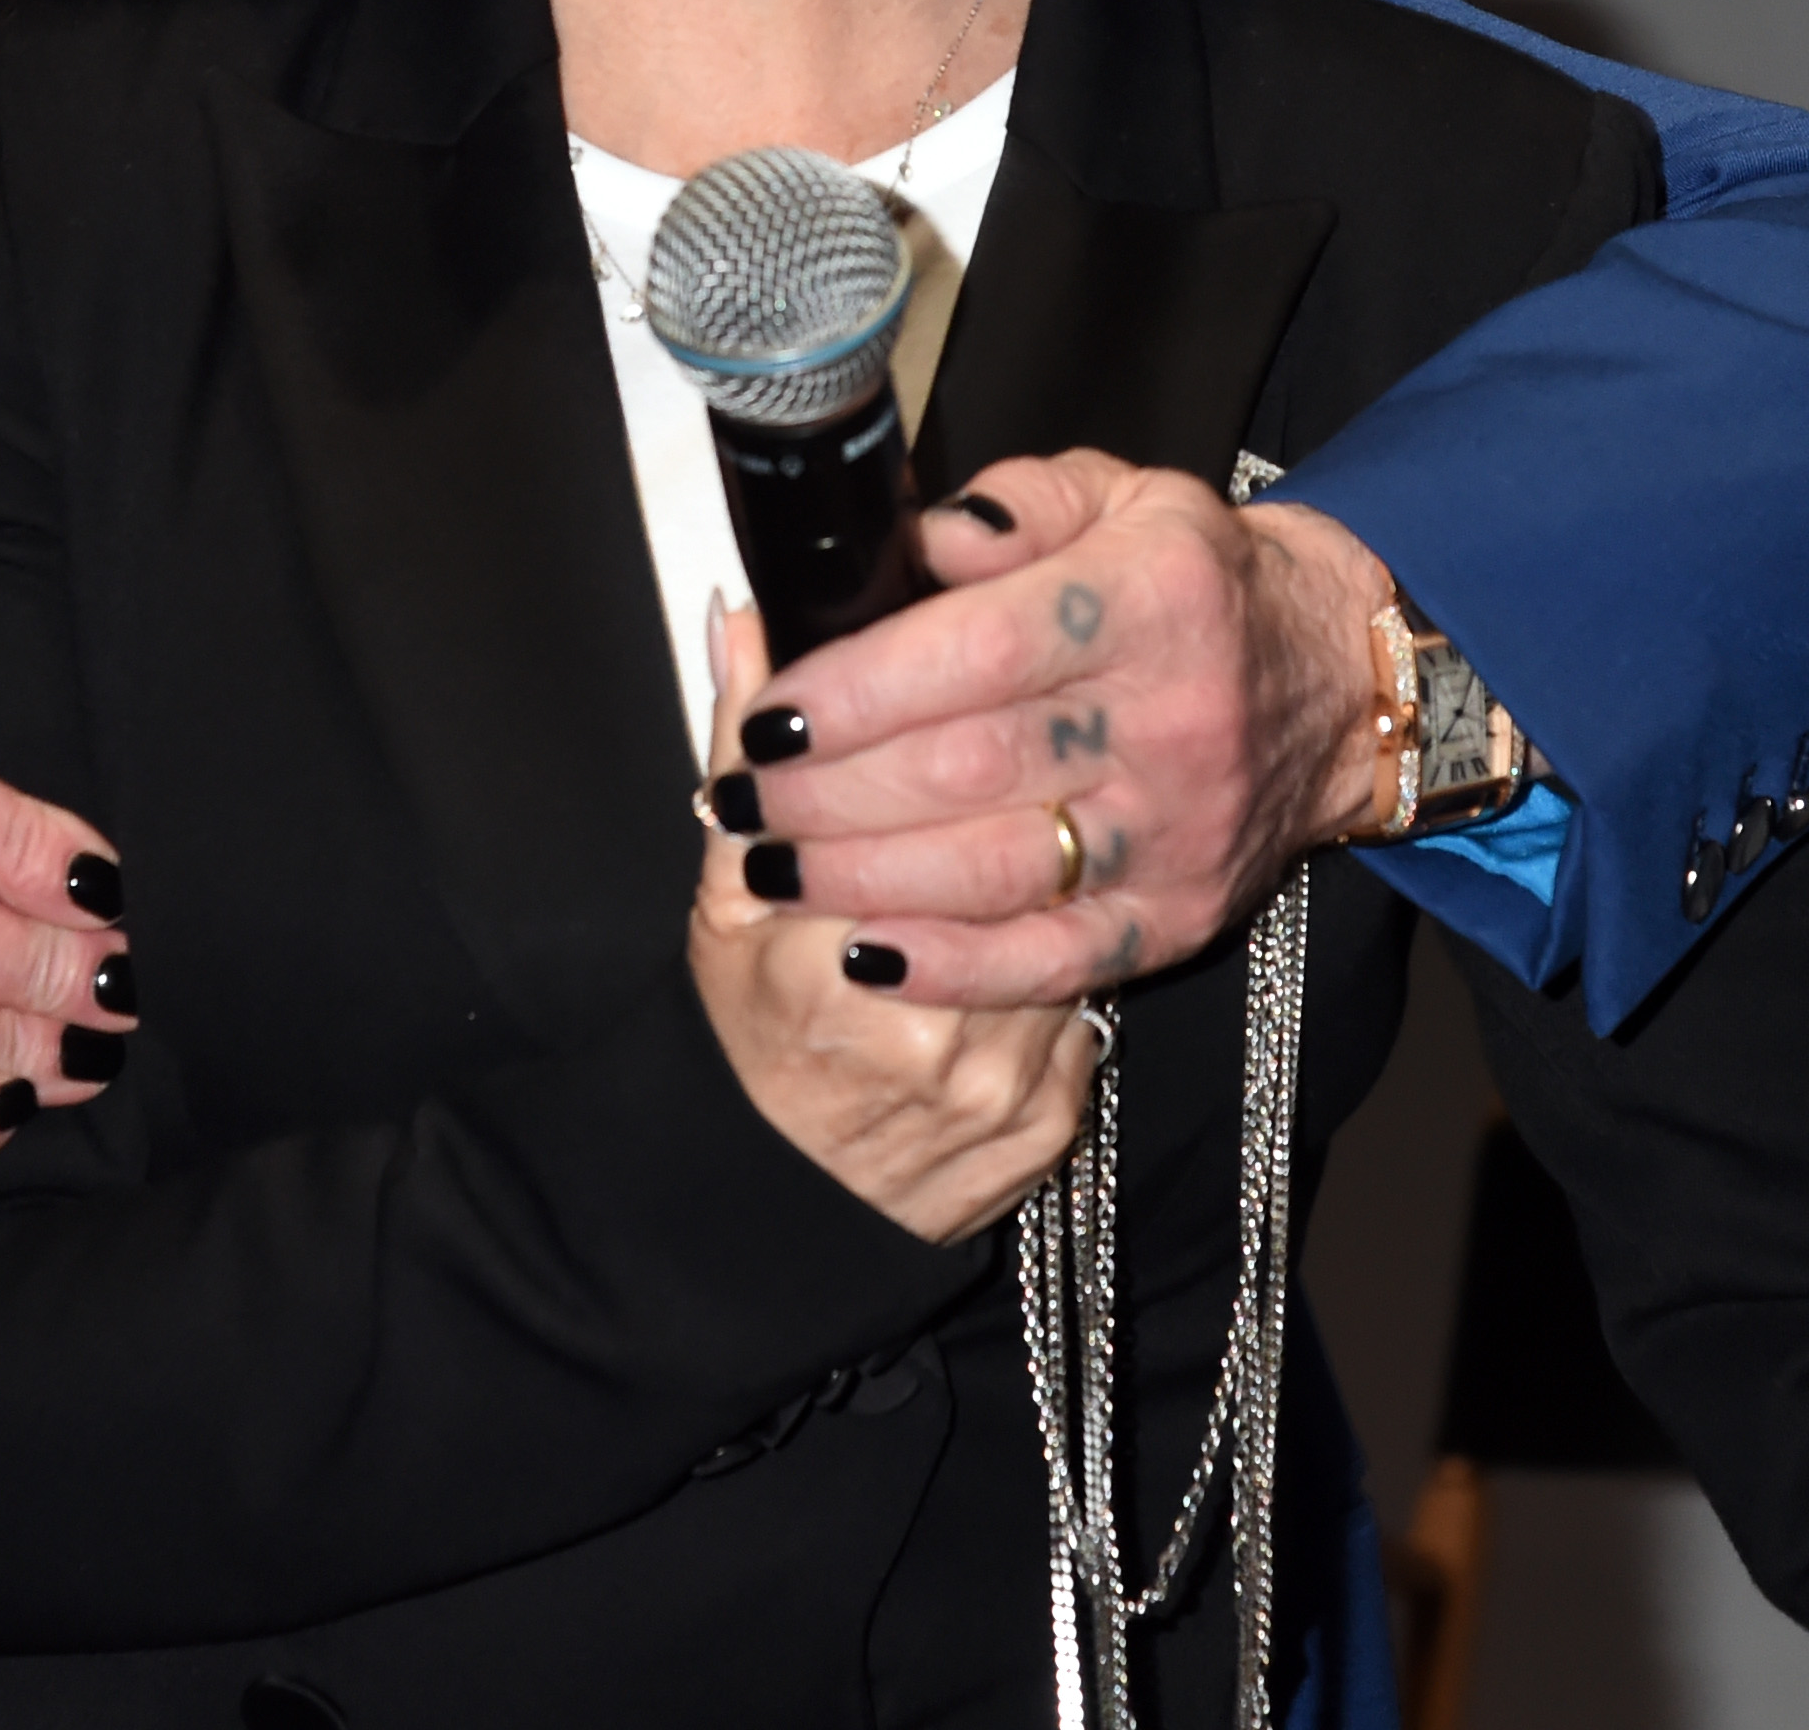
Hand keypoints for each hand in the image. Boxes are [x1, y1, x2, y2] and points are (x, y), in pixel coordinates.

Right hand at [686, 598, 1091, 1242]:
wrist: (785, 1192)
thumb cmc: (751, 1028)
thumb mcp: (720, 893)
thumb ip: (736, 750)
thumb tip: (744, 616)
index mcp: (814, 963)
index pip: (901, 818)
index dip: (925, 745)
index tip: (941, 700)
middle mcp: (917, 1033)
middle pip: (998, 864)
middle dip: (1007, 788)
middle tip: (1009, 733)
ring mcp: (993, 1086)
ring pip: (1058, 929)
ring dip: (1048, 871)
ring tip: (1027, 831)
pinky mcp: (1049, 1124)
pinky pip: (1088, 1004)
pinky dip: (1067, 959)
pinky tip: (1037, 931)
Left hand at [711, 454, 1385, 1007]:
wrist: (1334, 685)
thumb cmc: (1196, 579)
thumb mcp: (1118, 495)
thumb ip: (1009, 507)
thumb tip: (910, 538)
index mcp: (1145, 601)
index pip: (979, 653)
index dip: (859, 692)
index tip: (767, 716)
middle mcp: (1167, 721)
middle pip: (968, 770)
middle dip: (830, 794)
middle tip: (739, 801)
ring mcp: (1175, 831)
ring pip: (996, 872)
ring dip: (863, 880)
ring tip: (768, 869)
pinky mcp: (1180, 914)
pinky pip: (1055, 958)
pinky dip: (953, 963)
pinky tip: (867, 949)